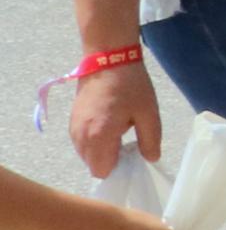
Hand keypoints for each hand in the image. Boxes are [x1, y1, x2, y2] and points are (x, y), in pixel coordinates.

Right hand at [69, 58, 157, 179]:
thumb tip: (151, 159)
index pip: (102, 171)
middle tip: (129, 146)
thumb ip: (150, 140)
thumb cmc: (131, 86)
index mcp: (99, 136)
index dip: (118, 170)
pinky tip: (109, 128)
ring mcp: (73, 127)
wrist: (108, 59)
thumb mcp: (149, 114)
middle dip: (109, 162)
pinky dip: (93, 142)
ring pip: (85, 154)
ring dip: (101, 152)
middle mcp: (81, 135)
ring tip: (120, 135)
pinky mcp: (71, 120)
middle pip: (92, 165)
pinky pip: (81, 142)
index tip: (132, 159)